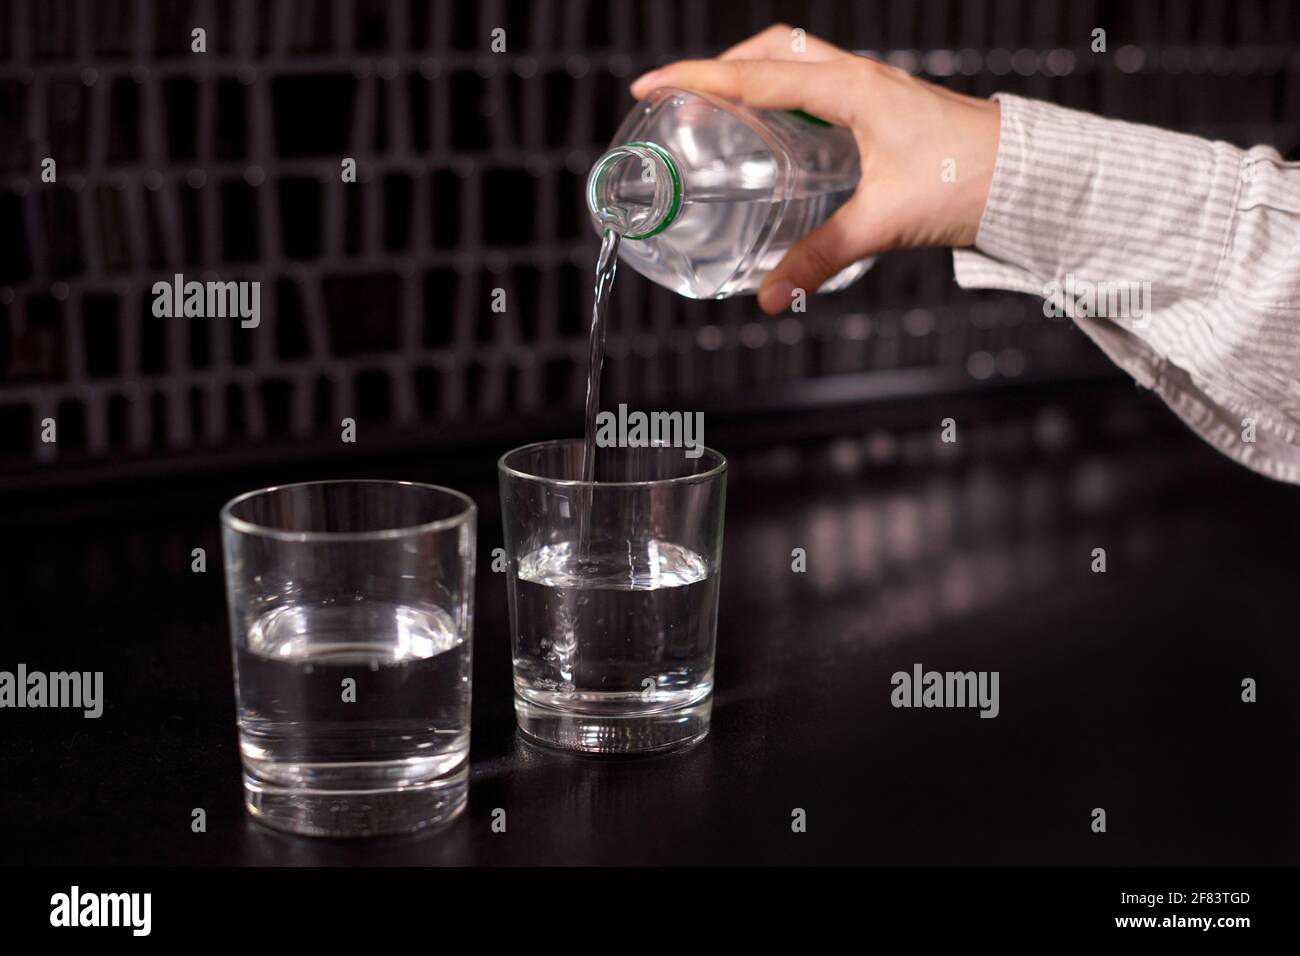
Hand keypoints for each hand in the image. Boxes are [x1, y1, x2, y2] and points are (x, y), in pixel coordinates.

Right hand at [630, 26, 1000, 314]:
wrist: (1029, 175)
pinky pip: (819, 85)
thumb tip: (771, 295)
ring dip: (753, 75)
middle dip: (720, 65)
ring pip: (797, 61)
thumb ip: (821, 258)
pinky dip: (785, 97)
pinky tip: (778, 135)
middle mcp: (857, 77)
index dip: (695, 79)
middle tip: (682, 97)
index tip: (650, 86)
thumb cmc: (967, 181)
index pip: (755, 74)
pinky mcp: (884, 108)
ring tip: (720, 114)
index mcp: (849, 89)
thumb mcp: (883, 222)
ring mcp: (872, 88)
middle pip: (771, 49)